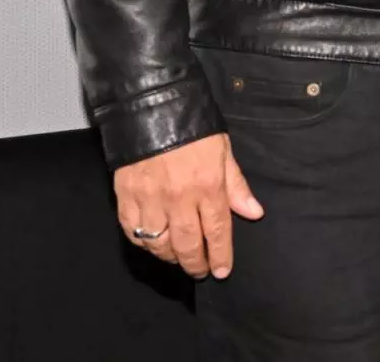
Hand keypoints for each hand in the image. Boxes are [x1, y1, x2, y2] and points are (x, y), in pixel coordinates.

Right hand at [112, 132, 263, 277]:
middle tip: (200, 272)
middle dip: (195, 263)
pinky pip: (133, 232)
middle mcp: (178, 198)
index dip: (219, 255)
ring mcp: (149, 200)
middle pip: (187, 244)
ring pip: (158, 244)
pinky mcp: (125, 197)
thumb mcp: (223, 151)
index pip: (217, 231)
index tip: (221, 272)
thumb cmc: (193, 128)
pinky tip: (153, 244)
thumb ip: (236, 185)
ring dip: (170, 256)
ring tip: (178, 258)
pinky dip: (143, 243)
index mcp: (207, 185)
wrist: (151, 107)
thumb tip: (254, 213)